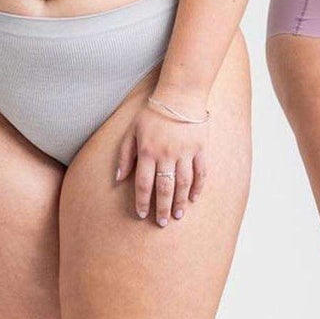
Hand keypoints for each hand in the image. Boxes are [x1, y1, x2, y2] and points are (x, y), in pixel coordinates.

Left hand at [115, 100, 208, 225]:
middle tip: (161, 223)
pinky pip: (201, 172)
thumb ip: (125, 155)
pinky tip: (193, 198)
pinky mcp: (200, 148)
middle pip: (164, 187)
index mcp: (147, 151)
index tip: (141, 214)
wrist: (180, 95)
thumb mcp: (132, 131)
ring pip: (183, 183)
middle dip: (162, 208)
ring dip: (180, 201)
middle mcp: (166, 154)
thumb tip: (119, 178)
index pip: (143, 183)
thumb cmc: (152, 113)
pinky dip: (198, 187)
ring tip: (177, 215)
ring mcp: (185, 152)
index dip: (142, 201)